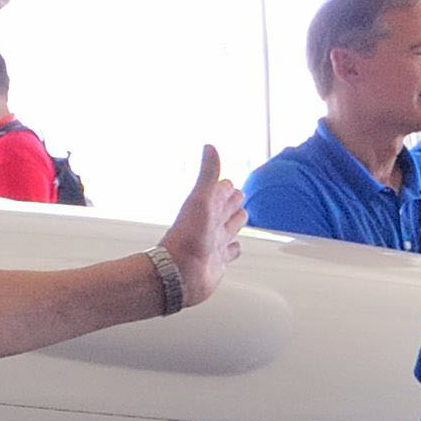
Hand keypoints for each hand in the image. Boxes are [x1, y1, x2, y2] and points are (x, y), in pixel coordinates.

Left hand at [164, 147, 244, 305]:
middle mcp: (211, 224)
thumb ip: (207, 175)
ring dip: (236, 222)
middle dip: (234, 202)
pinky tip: (234, 248)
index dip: (226, 186)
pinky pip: (230, 252)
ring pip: (230, 228)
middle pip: (227, 209)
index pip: (221, 191)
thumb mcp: (200, 200)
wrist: (180, 273)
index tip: (229, 180)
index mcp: (207, 207)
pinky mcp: (219, 261)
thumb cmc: (187, 238)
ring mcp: (214, 243)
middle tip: (238, 196)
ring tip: (241, 217)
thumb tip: (209, 147)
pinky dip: (234, 249)